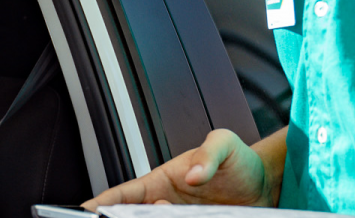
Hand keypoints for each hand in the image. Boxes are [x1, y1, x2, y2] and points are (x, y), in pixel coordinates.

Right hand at [82, 128, 283, 209]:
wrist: (268, 185)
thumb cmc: (241, 161)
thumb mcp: (225, 144)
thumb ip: (209, 153)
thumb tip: (194, 173)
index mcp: (164, 180)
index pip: (124, 193)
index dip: (102, 202)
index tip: (87, 210)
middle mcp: (168, 204)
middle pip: (133, 215)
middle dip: (129, 216)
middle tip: (160, 211)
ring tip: (175, 212)